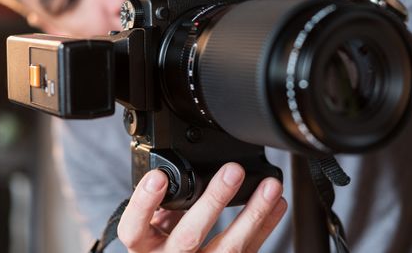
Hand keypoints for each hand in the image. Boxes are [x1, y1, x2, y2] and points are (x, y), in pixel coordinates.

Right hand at [117, 163, 286, 252]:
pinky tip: (277, 204)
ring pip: (229, 248)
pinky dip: (266, 225)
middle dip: (214, 202)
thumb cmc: (159, 246)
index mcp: (143, 247)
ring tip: (270, 187)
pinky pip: (249, 251)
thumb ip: (160, 203)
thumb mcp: (150, 227)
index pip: (134, 228)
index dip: (145, 203)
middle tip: (232, 171)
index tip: (158, 176)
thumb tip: (172, 166)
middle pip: (189, 236)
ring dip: (254, 214)